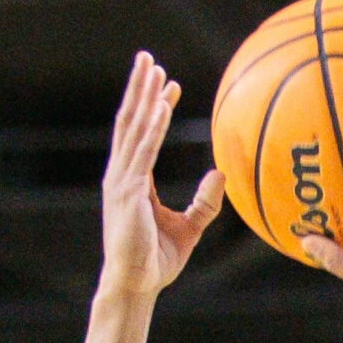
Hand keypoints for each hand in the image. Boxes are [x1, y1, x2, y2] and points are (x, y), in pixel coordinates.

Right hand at [98, 52, 223, 300]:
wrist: (136, 284)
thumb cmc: (156, 260)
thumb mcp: (189, 227)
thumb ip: (204, 202)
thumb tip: (220, 174)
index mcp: (132, 180)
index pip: (142, 134)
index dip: (153, 107)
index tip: (167, 84)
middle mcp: (122, 174)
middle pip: (130, 121)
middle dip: (138, 88)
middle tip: (147, 58)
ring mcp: (121, 180)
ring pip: (133, 129)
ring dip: (143, 97)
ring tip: (153, 69)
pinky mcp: (128, 191)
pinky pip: (142, 153)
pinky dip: (152, 128)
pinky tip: (160, 107)